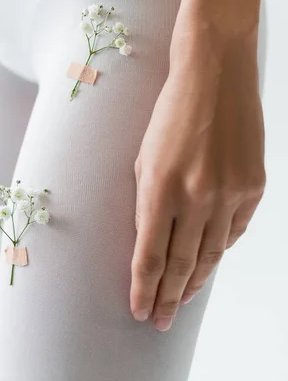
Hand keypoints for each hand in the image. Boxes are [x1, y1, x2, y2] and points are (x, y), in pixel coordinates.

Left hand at [130, 34, 264, 330]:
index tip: (139, 310)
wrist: (214, 73)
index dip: (143, 289)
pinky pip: (236, 230)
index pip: (150, 256)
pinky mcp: (254, 185)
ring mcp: (231, 192)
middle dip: (168, 297)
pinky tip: (209, 260)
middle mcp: (198, 196)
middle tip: (160, 320)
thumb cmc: (170, 111)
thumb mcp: (145, 156)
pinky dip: (221, 247)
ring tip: (182, 300)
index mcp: (160, 187)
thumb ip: (148, 202)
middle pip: (181, 264)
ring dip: (195, 280)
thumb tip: (153, 242)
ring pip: (212, 254)